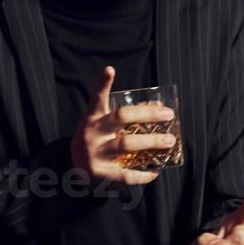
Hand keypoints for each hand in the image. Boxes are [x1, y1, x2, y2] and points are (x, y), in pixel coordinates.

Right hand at [70, 66, 174, 184]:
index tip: (110, 69)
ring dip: (151, 141)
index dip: (102, 84)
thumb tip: (158, 107)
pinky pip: (125, 174)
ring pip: (126, 144)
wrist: (74, 169)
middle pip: (121, 118)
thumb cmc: (97, 140)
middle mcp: (92, 133)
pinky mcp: (100, 173)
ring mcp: (94, 153)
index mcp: (92, 118)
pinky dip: (143, 174)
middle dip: (148, 115)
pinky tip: (156, 171)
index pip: (97, 99)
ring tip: (170, 141)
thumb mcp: (103, 124)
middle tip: (169, 115)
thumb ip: (126, 116)